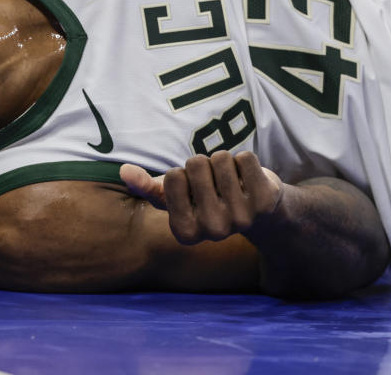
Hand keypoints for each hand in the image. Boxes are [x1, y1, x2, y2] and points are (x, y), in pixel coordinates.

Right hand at [120, 150, 282, 244]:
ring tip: (231, 181)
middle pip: (196, 163)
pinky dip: (246, 160)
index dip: (182, 175)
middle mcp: (213, 231)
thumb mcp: (174, 197)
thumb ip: (147, 187)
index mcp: (185, 233)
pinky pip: (245, 157)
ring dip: (224, 162)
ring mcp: (242, 218)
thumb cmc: (208, 201)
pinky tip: (249, 180)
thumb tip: (125, 171)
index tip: (193, 191)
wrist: (258, 212)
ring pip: (221, 157)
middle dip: (203, 165)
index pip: (173, 176)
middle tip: (214, 183)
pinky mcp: (265, 201)